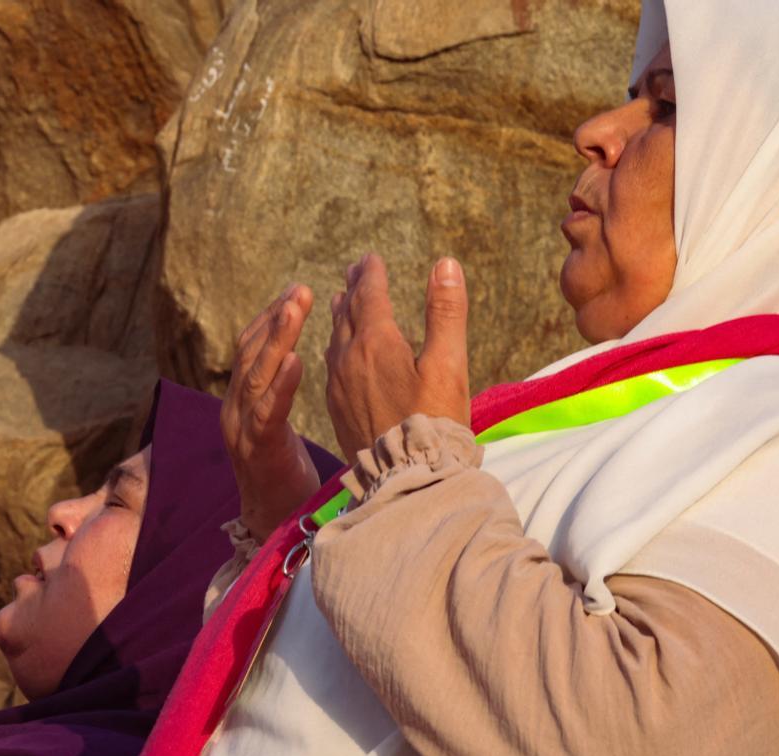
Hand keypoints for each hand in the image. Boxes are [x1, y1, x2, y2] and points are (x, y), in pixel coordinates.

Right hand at [221, 284, 320, 542]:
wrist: (274, 525)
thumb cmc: (285, 472)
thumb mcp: (278, 423)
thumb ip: (277, 390)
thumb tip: (292, 351)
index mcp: (240, 401)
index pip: (250, 348)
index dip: (270, 318)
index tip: (294, 291)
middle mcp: (234, 410)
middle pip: (249, 353)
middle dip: (275, 319)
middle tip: (299, 290)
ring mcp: (241, 431)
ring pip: (255, 375)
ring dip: (277, 339)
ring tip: (297, 309)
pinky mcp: (257, 452)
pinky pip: (266, 413)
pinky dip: (279, 385)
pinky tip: (296, 362)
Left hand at [325, 253, 469, 461]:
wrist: (406, 475)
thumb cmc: (434, 420)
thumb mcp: (448, 363)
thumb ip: (445, 312)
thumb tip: (444, 263)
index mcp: (376, 342)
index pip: (369, 294)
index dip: (371, 273)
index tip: (371, 257)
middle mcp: (349, 359)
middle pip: (348, 312)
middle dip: (355, 288)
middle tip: (356, 269)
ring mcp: (338, 385)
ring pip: (335, 338)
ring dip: (341, 315)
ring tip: (344, 300)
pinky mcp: (337, 408)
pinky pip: (331, 365)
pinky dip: (336, 345)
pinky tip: (339, 351)